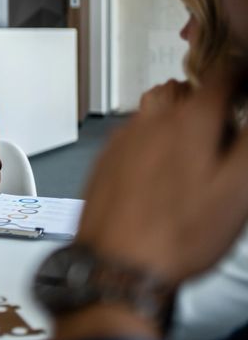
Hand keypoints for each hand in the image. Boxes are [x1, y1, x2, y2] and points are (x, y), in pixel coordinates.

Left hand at [54, 65, 247, 339]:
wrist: (118, 263)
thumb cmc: (177, 233)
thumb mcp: (238, 190)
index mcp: (190, 121)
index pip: (221, 78)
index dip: (240, 75)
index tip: (245, 83)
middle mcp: (151, 121)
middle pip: (181, 89)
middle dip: (203, 98)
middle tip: (220, 123)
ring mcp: (123, 138)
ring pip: (152, 109)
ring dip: (173, 116)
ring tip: (190, 149)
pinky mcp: (105, 158)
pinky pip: (130, 133)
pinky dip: (148, 138)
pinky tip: (158, 170)